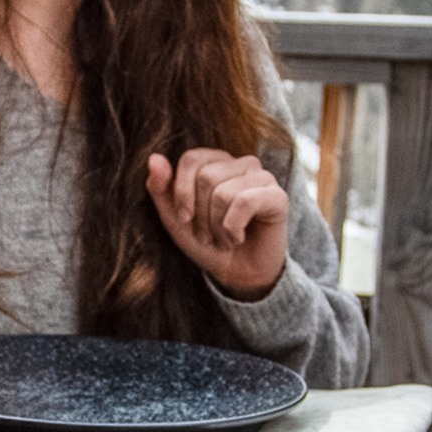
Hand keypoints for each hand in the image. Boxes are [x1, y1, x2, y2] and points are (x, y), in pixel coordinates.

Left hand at [146, 149, 289, 299]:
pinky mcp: (277, 197)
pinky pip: (244, 203)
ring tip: (224, 239)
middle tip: (208, 235)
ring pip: (224, 193)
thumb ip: (161, 188)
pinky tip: (238, 238)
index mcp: (217, 162)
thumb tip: (154, 158)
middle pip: (206, 178)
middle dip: (201, 216)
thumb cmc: (208, 241)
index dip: (182, 192)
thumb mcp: (175, 218)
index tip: (184, 218)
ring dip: (217, 227)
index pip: (191, 159)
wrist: (238, 273)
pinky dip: (233, 229)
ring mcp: (262, 178)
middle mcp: (242, 163)